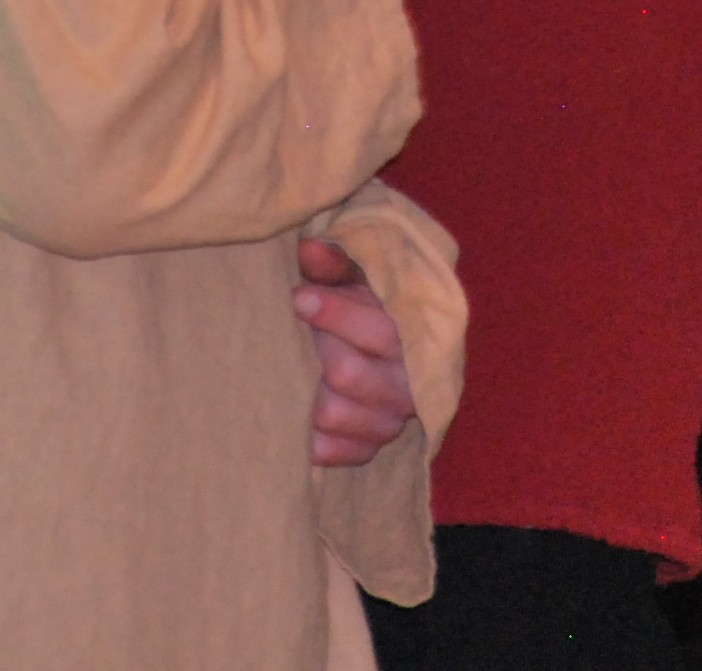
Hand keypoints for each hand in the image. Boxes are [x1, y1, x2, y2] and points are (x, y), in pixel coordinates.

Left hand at [295, 236, 416, 466]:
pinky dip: (311, 437)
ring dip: (304, 390)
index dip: (334, 313)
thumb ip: (336, 263)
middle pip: (348, 374)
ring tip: (287, 369)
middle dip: (314, 348)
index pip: (378, 332)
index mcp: (413, 339)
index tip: (298, 297)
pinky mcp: (370, 448)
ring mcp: (389, 421)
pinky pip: (336, 452)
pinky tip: (294, 413)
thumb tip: (307, 249)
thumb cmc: (365, 307)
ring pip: (334, 414)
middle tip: (292, 333)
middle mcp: (407, 386)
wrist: (391, 353)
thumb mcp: (358, 277)